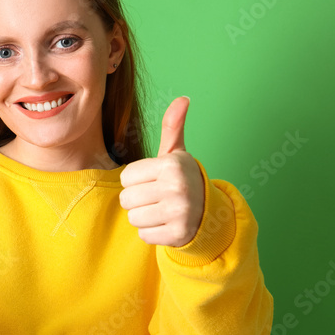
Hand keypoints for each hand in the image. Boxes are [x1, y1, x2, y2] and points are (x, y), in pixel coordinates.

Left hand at [119, 96, 204, 246]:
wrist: (209, 212)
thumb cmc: (182, 179)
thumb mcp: (176, 153)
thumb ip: (172, 126)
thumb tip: (183, 99)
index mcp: (171, 165)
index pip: (125, 177)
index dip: (135, 180)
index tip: (153, 180)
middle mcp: (177, 187)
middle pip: (126, 199)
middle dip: (137, 200)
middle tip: (156, 197)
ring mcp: (179, 212)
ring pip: (133, 218)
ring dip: (143, 217)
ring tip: (161, 210)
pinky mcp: (178, 235)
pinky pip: (144, 235)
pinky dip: (152, 232)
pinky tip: (166, 224)